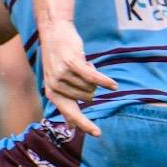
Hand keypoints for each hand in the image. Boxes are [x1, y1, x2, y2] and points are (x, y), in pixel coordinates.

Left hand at [37, 19, 118, 136]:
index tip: (98, 134)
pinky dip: (105, 82)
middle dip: (91, 86)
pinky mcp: (71, 64)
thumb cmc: (59, 60)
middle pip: (88, 97)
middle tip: (82, 72)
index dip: (85, 124)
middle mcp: (55, 86)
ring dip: (93, 75)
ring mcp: (62, 75)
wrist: (54, 32)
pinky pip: (93, 78)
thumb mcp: (58, 82)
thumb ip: (65, 102)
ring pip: (91, 86)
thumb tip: (71, 127)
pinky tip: (114, 85)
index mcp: (52, 94)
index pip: (71, 114)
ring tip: (81, 64)